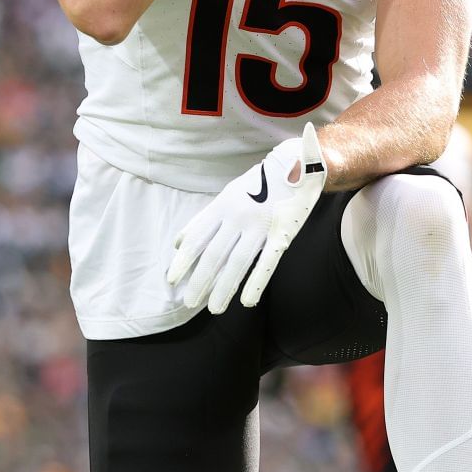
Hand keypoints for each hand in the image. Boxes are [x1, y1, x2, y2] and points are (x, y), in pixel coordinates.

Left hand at [167, 123, 326, 313]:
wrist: (298, 164)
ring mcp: (261, 226)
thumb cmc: (258, 183)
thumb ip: (203, 219)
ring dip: (224, 288)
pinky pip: (267, 262)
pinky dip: (256, 283)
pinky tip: (247, 301)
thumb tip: (178, 242)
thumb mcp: (228, 194)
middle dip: (201, 281)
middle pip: (215, 254)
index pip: (197, 238)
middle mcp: (239, 216)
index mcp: (223, 205)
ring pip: (238, 262)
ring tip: (214, 308)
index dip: (183, 261)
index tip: (172, 279)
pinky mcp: (282, 233)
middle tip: (190, 302)